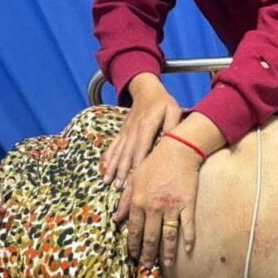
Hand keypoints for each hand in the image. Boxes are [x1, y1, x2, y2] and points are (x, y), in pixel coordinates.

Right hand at [101, 73, 181, 188]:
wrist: (146, 90)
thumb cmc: (163, 102)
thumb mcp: (173, 110)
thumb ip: (173, 124)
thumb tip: (173, 140)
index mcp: (147, 125)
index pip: (142, 145)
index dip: (137, 160)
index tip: (134, 175)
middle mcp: (133, 129)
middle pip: (126, 152)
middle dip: (121, 170)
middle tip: (118, 187)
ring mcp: (125, 131)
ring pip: (117, 151)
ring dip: (112, 167)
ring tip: (108, 182)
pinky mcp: (122, 132)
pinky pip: (113, 146)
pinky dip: (107, 159)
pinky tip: (103, 170)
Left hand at [116, 137, 201, 267]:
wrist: (178, 151)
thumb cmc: (154, 163)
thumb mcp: (134, 179)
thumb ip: (125, 200)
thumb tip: (117, 218)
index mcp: (138, 201)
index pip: (134, 229)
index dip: (133, 245)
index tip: (133, 255)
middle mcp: (153, 208)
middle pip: (150, 237)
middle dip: (147, 254)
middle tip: (146, 266)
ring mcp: (171, 208)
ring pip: (168, 236)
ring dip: (166, 252)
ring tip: (165, 264)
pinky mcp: (187, 205)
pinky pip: (187, 226)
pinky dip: (188, 238)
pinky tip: (188, 249)